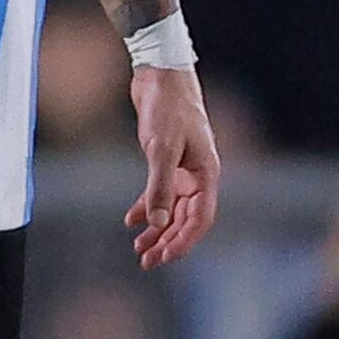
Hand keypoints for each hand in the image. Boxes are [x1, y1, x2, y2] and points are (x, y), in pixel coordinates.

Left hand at [125, 65, 220, 269]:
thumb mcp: (161, 148)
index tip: (164, 257)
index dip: (184, 241)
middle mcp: (199, 175)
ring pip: (173, 208)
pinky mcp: (167, 160)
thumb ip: (158, 186)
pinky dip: (147, 207)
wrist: (161, 77)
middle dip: (168, 241)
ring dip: (158, 229)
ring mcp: (184, 168)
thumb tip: (157, 222)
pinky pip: (160, 193)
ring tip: (139, 248)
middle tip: (146, 261)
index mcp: (207, 175)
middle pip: (186, 219)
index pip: (200, 219)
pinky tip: (131, 220)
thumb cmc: (167, 109)